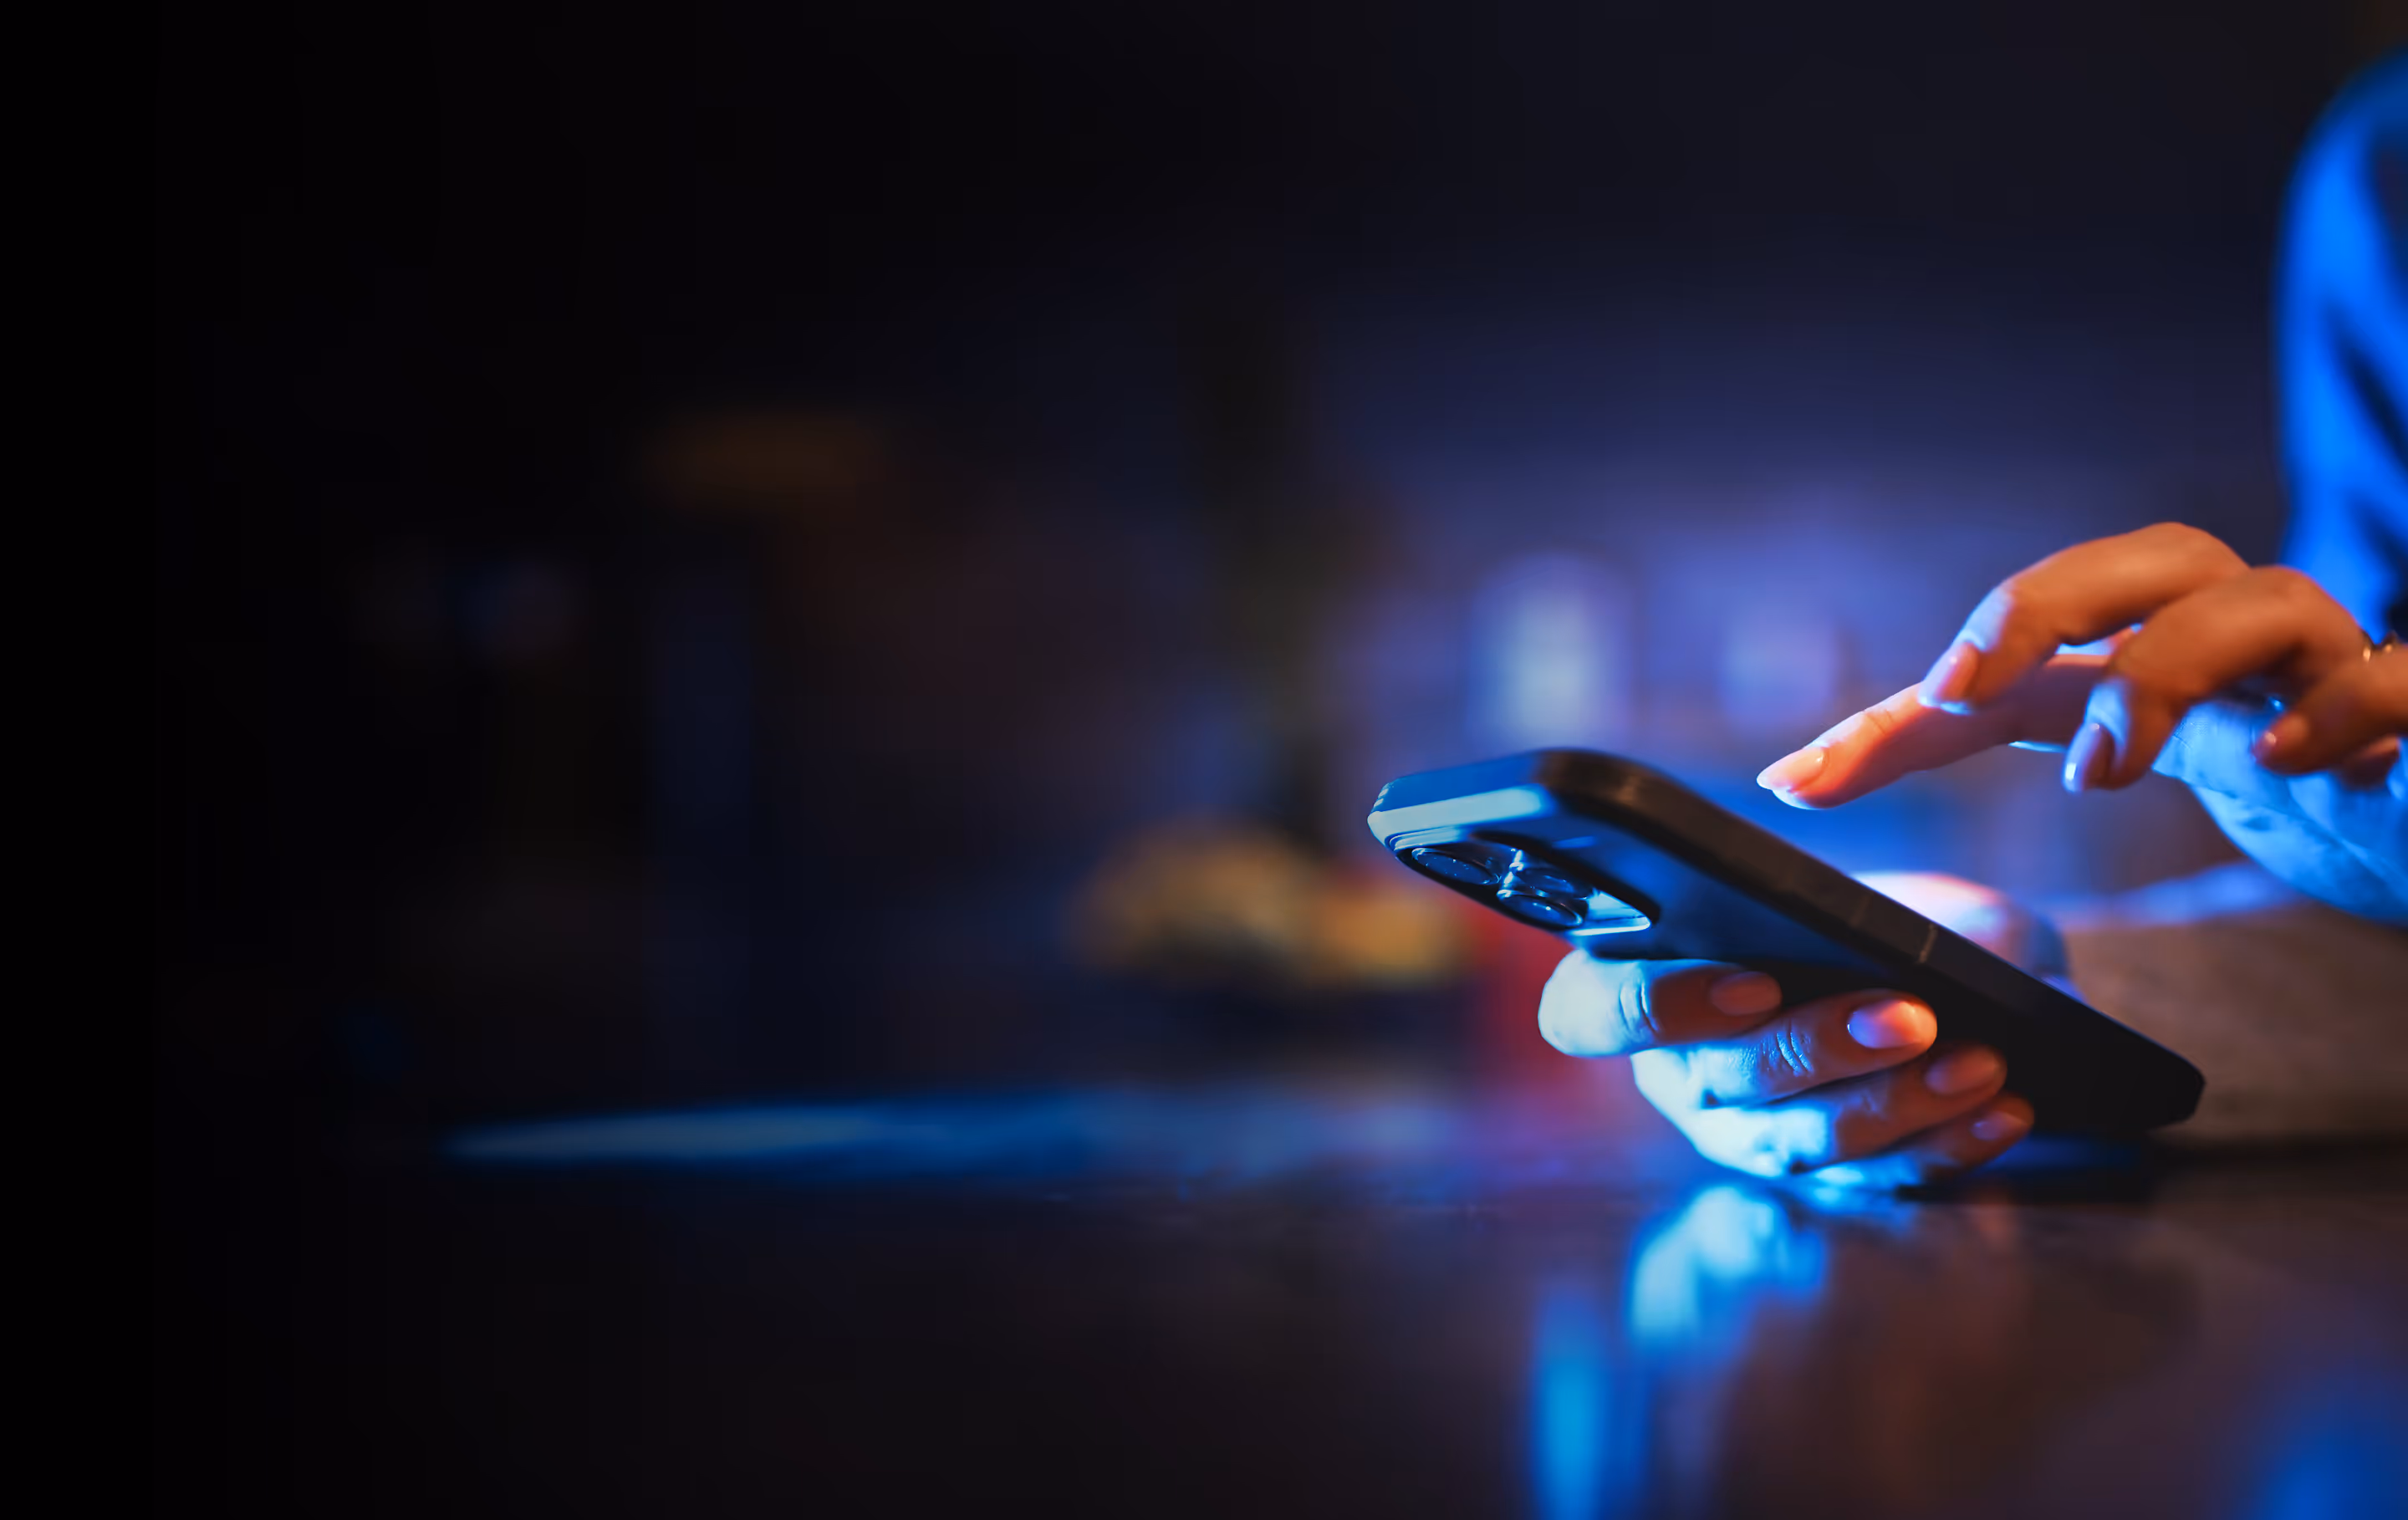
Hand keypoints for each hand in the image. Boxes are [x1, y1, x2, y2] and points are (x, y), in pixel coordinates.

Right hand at [1537, 873, 2043, 1188]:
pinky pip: (1881, 1176)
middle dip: (1818, 1049)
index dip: (1656, 1009)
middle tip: (1906, 1015)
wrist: (1914, 961)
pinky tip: (2001, 1109)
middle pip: (1720, 1080)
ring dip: (1894, 1103)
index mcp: (1631, 987)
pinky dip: (1947, 1143)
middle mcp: (1677, 1076)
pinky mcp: (1826, 1177)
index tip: (1753, 981)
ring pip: (1802, 1141)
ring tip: (1976, 1062)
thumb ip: (1849, 899)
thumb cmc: (1846, 910)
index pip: (1585, 1014)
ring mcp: (1747, 1137)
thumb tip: (1919, 937)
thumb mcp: (1839, 884)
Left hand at [1753, 524, 2406, 920]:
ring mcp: (2335, 666)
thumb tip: (1793, 773)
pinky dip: (2343, 708)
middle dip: (2044, 607)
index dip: (1920, 688)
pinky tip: (2286, 763)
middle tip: (1961, 688)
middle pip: (2150, 560)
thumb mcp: (2127, 755)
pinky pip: (2397, 681)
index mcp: (2168, 635)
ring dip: (2166, 672)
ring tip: (2105, 768)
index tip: (1803, 778)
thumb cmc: (2283, 776)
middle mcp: (2249, 629)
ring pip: (2261, 602)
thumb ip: (1999, 738)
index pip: (2034, 632)